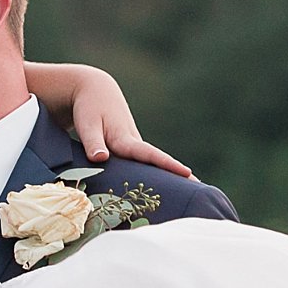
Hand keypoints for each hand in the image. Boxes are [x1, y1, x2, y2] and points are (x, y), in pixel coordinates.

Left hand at [60, 65, 194, 177]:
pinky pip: (143, 164)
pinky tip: (160, 188)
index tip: (187, 173)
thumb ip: (93, 142)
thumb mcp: (87, 124)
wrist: (96, 91)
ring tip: (187, 195)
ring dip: (169, 177)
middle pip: (158, 163)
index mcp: (126, 140)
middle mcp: (134, 144)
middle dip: (178, 175)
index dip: (168, 165)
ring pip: (152, 164)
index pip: (150, 155)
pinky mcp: (129, 149)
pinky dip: (153, 174)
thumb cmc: (89, 108)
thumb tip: (101, 159)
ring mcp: (133, 146)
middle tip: (200, 190)